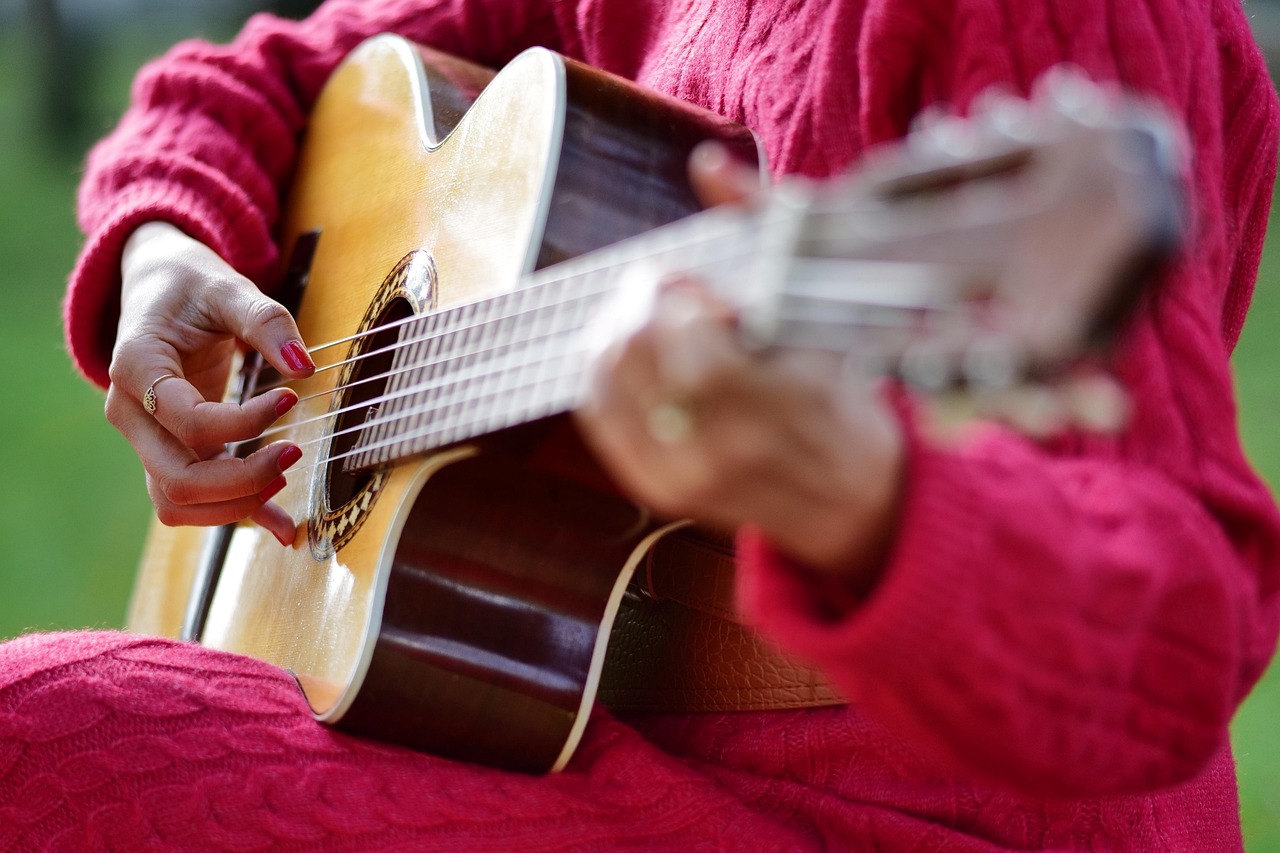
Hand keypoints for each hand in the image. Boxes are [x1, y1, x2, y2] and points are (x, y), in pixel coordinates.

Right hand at [106, 222, 315, 544]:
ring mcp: (145, 439)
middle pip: (176, 479)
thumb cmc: (190, 286)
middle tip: (293, 453)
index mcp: (137, 367)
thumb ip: (265, 320)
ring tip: (285, 474)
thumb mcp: (227, 286)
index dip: (243, 422)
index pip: (188, 421)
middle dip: (241, 479)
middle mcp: (131, 413)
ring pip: (176, 502)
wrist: (157, 288)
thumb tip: (303, 367)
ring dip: (234, 505)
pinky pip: (192, 500)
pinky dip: (235, 515)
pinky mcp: (169, 451)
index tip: (288, 399)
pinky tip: (282, 526)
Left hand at [573, 145, 904, 583]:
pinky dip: (603, 372)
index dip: (675, 298)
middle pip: (635, 358)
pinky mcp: (656, 491)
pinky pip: (600, 416)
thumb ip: (764, 226)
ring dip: (615, 331)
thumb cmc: (839, 391)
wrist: (848, 496)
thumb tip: (707, 164)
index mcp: (775, 404)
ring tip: (647, 316)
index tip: (689, 281)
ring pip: (606, 383)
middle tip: (662, 289)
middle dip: (638, 305)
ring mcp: (683, 477)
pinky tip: (629, 351)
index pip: (691, 344)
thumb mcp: (821, 309)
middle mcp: (721, 450)